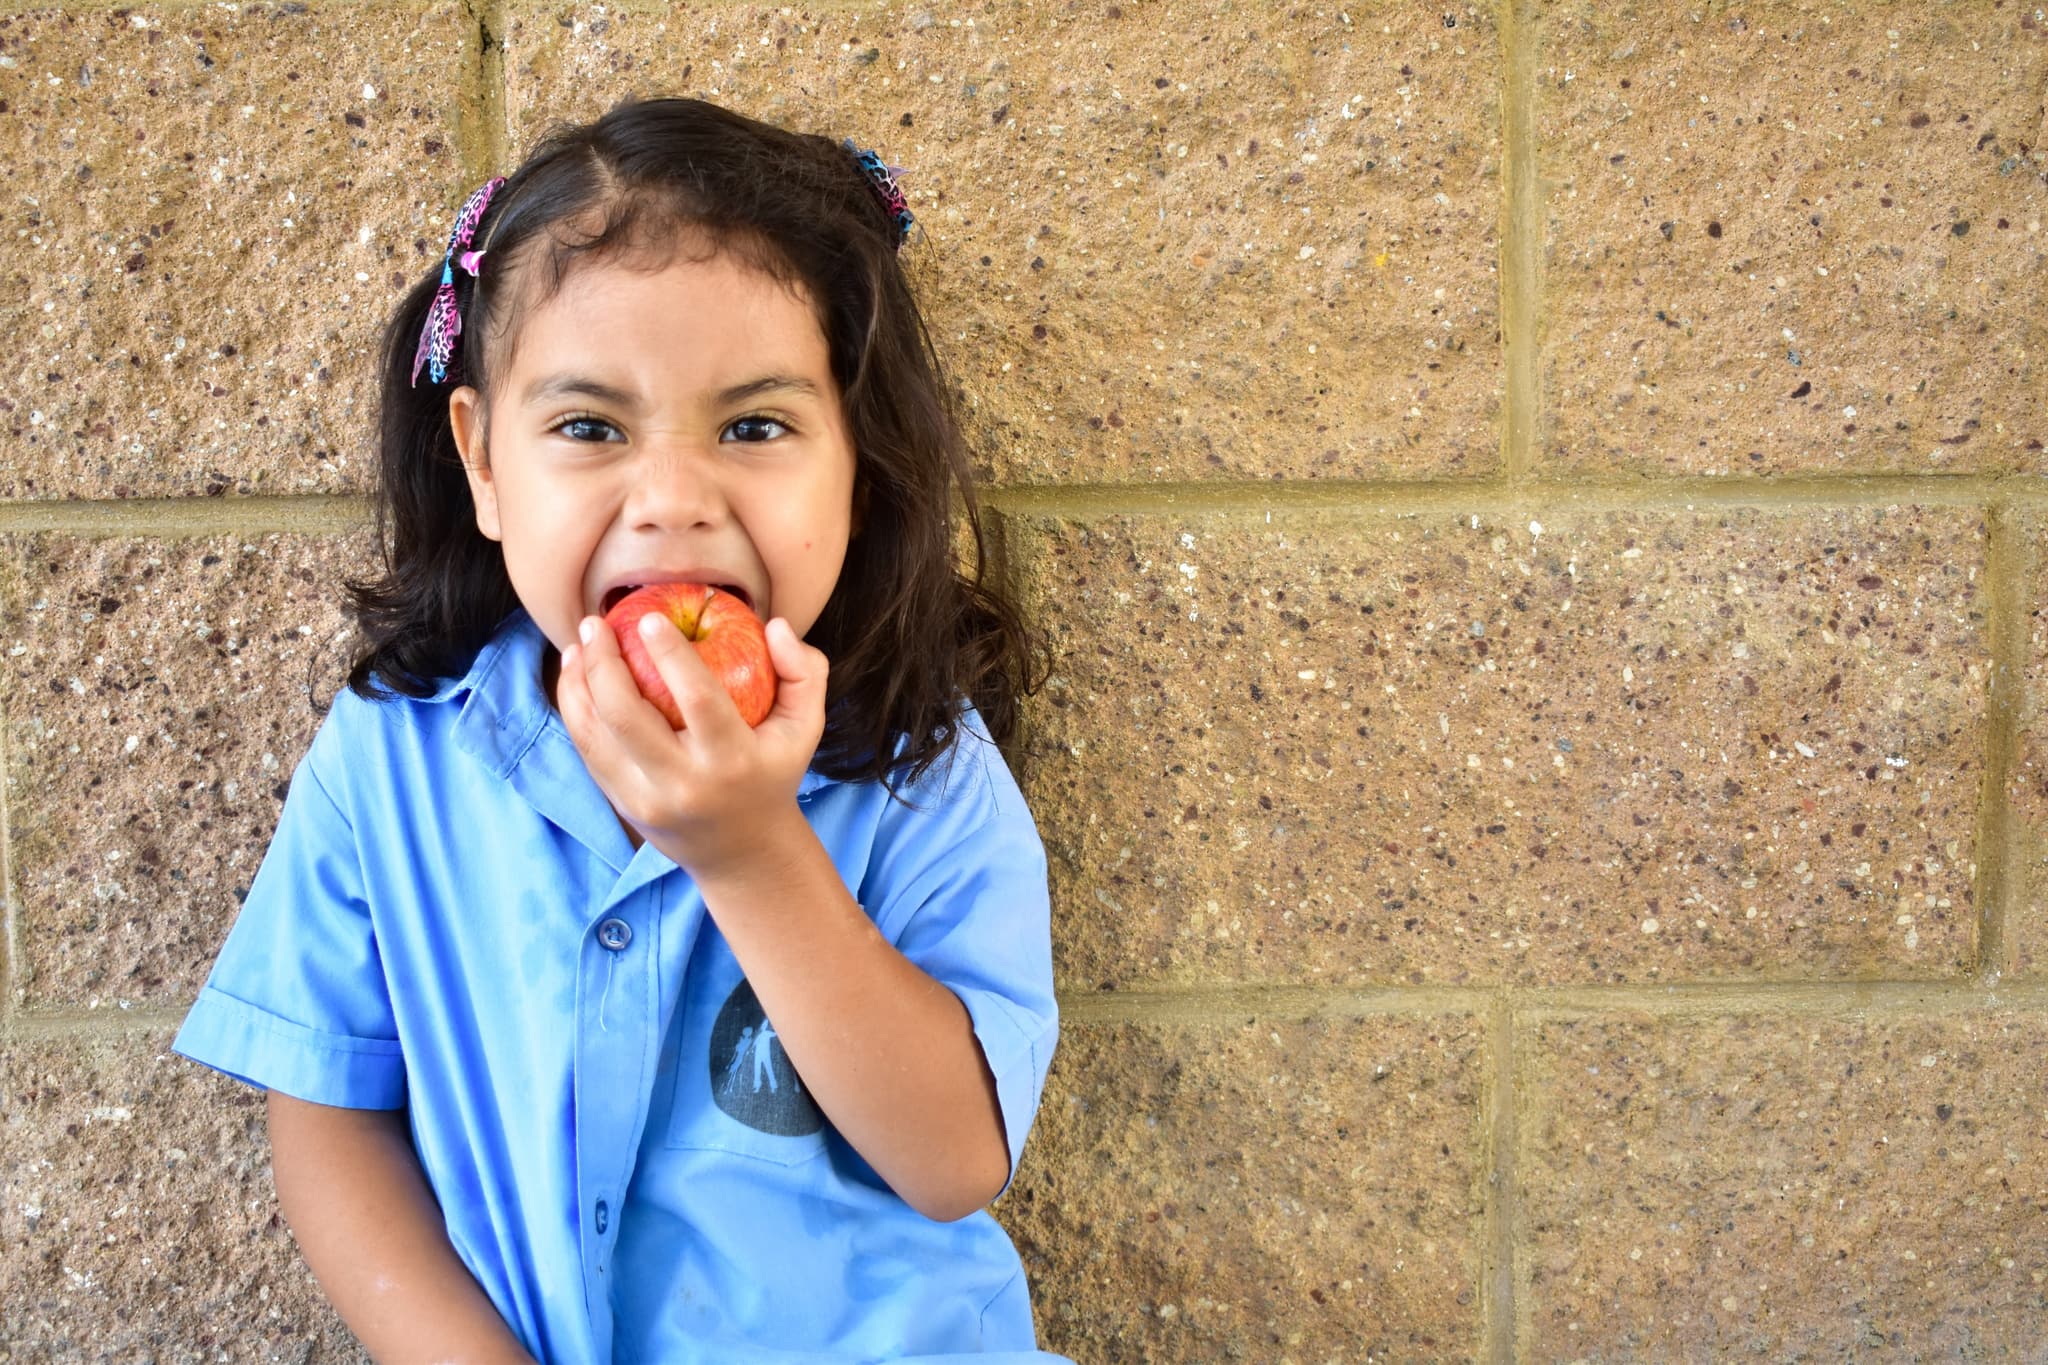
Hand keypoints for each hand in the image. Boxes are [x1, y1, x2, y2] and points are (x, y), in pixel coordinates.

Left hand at [555, 610, 825, 880]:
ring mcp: (646, 798)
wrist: (743, 852)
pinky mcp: (622, 805)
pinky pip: (588, 751)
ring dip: (578, 683)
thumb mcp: (805, 727)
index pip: (697, 699)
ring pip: (596, 734)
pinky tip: (576, 677)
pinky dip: (576, 709)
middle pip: (627, 716)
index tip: (648, 619)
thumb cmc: (773, 772)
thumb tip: (775, 627)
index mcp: (732, 760)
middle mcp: (684, 783)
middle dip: (604, 663)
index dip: (670, 654)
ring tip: (580, 644)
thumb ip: (803, 672)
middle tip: (598, 623)